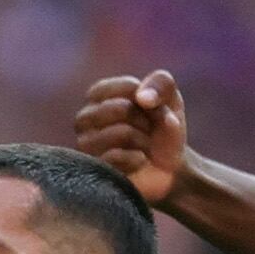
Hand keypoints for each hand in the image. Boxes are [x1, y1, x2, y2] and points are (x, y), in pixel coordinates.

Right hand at [75, 70, 185, 204]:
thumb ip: (161, 84)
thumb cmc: (162, 128)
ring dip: (143, 141)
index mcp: (99, 94)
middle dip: (147, 122)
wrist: (168, 169)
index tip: (153, 112)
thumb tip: (142, 98)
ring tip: (143, 147)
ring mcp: (85, 145)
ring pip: (122, 133)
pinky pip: (118, 157)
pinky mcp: (92, 169)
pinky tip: (137, 162)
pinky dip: (137, 159)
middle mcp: (84, 118)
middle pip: (122, 109)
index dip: (152, 101)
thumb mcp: (170, 98)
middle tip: (148, 133)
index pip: (129, 87)